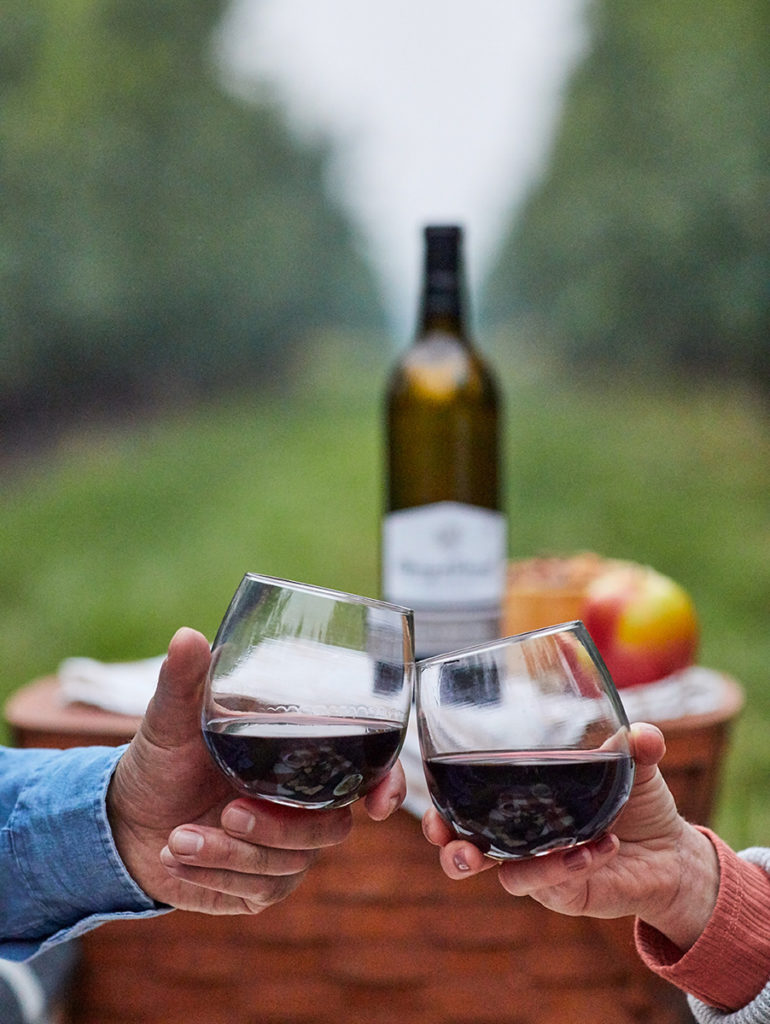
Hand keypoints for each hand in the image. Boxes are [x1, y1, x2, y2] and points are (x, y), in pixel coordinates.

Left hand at [107, 627, 405, 914]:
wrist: (127, 822)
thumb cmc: (163, 760)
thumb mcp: (171, 718)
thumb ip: (185, 681)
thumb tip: (187, 636)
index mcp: (300, 756)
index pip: (366, 769)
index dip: (386, 784)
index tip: (377, 804)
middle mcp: (303, 805)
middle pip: (331, 827)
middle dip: (279, 827)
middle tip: (228, 811)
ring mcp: (286, 850)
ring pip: (292, 862)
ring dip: (233, 853)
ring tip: (179, 838)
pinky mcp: (261, 886)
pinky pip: (258, 889)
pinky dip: (215, 873)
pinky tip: (177, 856)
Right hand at [422, 723, 718, 951]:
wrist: (673, 856)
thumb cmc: (638, 804)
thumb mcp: (634, 766)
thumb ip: (637, 746)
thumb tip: (642, 734)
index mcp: (520, 800)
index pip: (466, 801)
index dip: (441, 803)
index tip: (431, 800)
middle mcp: (520, 836)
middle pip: (465, 848)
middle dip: (449, 846)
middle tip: (449, 840)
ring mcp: (540, 867)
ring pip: (504, 874)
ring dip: (502, 864)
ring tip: (505, 853)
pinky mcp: (565, 893)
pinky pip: (552, 882)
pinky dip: (566, 864)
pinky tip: (596, 848)